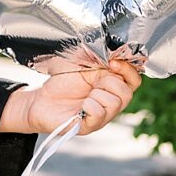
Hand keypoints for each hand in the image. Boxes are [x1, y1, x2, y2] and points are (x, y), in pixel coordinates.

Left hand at [0, 46, 144, 137]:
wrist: (41, 99)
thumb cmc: (62, 81)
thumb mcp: (81, 62)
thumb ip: (99, 55)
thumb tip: (114, 49)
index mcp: (112, 85)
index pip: (134, 80)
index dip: (128, 70)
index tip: (112, 62)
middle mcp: (111, 102)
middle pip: (127, 93)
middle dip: (109, 83)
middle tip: (92, 82)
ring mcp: (102, 116)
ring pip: (115, 104)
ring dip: (97, 95)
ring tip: (85, 96)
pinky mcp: (90, 126)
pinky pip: (99, 114)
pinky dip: (90, 106)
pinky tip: (80, 106)